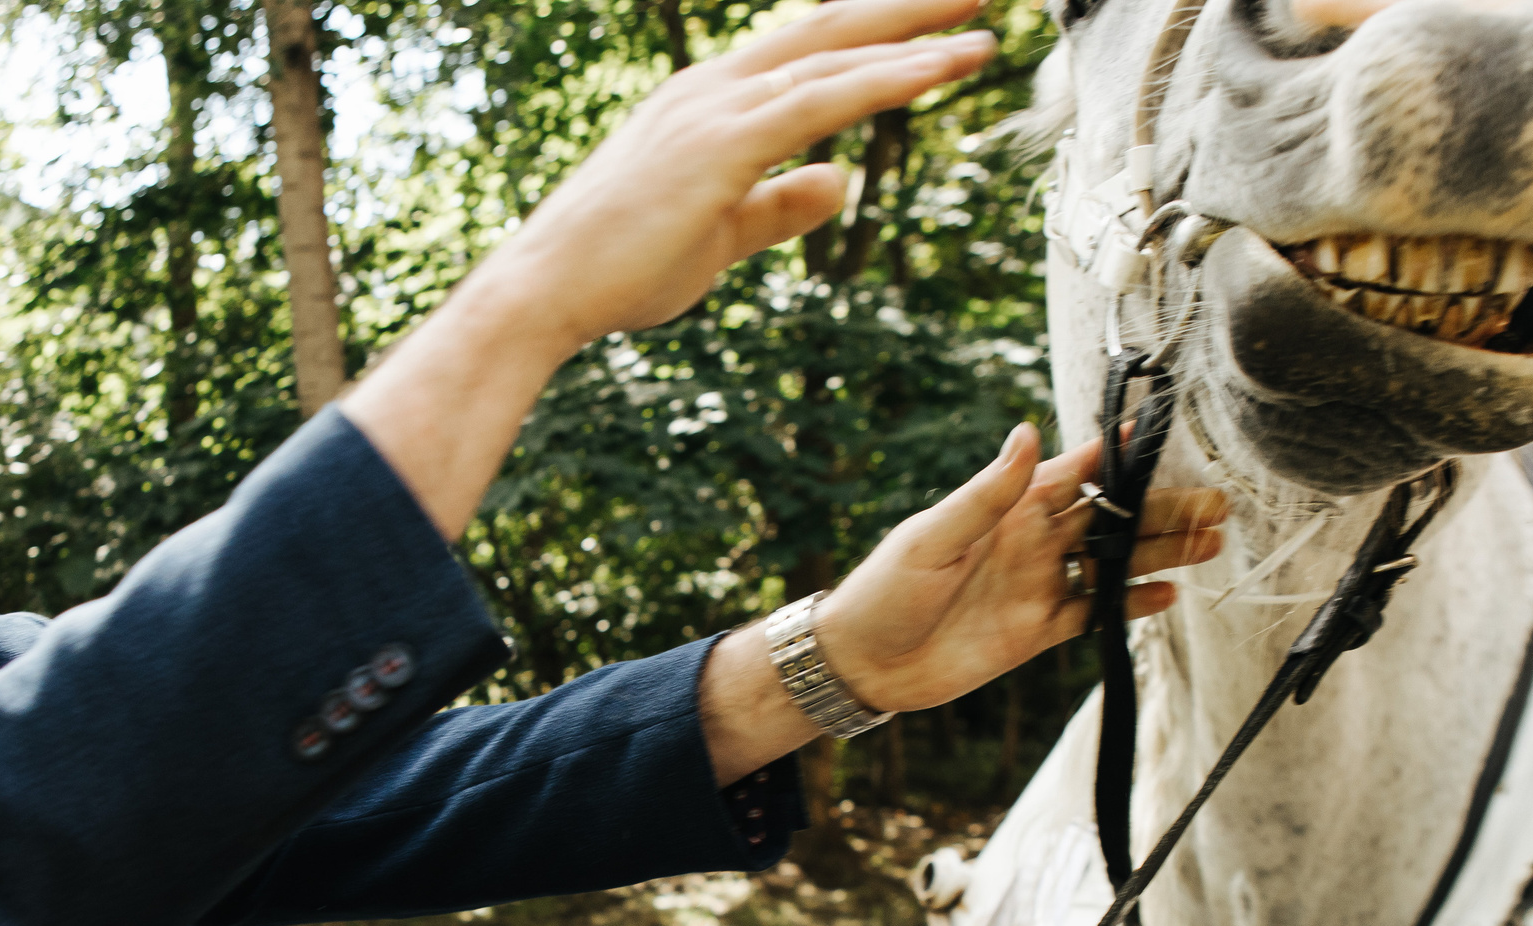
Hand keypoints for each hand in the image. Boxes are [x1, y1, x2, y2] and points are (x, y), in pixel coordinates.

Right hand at [479, 0, 996, 348]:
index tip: (937, 20)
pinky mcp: (723, 145)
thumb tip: (841, 180)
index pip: (809, 49)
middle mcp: (714, 87)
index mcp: (709, 102)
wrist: (547, 291)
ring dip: (917, 36)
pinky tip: (940, 68)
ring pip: (836, 54)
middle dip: (909, 6)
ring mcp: (716, 109)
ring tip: (985, 27)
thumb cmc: (620, 269)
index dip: (876, 28)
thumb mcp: (719, 234)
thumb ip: (780, 205)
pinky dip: (887, 79)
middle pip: (831, 26)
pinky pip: (824, 100)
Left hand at [814, 425, 1226, 713]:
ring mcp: (1039, 585)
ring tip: (1211, 543)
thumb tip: (1025, 433)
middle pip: (1111, 518)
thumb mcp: (933, 537)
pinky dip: (1130, 605)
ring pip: (1114, 563)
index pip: (1075, 471)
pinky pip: (1095, 613)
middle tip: (1216, 503)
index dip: (1117, 453)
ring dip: (1160, 553)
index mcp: (1009, 508)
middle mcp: (1032, 541)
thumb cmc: (884, 590)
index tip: (1161, 434)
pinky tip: (1167, 596)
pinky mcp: (1037, 630)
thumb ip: (987, 493)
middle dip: (1162, 509)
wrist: (863, 663)